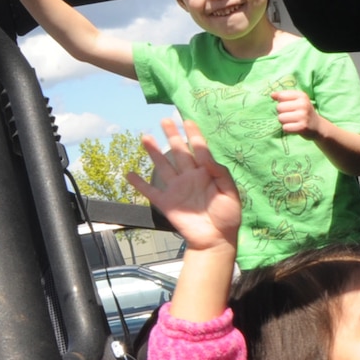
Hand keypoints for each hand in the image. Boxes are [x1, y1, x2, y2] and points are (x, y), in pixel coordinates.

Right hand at [126, 118, 240, 254]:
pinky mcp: (166, 202)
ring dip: (153, 152)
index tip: (188, 120)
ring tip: (145, 137)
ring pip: (163, 166)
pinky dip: (139, 183)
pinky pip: (150, 191)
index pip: (199, 149)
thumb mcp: (230, 192)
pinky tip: (129, 174)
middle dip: (172, 136)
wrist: (216, 239)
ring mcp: (176, 189)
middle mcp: (190, 177)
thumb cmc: (227, 216)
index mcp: (206, 173)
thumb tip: (205, 155)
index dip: (194, 135)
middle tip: (165, 120)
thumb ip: (219, 172)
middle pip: (179, 152)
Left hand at [272, 88, 318, 136]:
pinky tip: (294, 127)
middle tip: (291, 115)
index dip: (281, 102)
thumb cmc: (303, 112)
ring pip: (281, 118)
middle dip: (282, 113)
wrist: (317, 126)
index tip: (289, 106)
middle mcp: (303, 104)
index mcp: (302, 96)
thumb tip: (272, 95)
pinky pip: (285, 128)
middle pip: (279, 108)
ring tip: (292, 121)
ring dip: (284, 122)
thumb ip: (283, 96)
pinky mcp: (302, 127)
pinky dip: (288, 129)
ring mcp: (303, 116)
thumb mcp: (296, 100)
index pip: (281, 96)